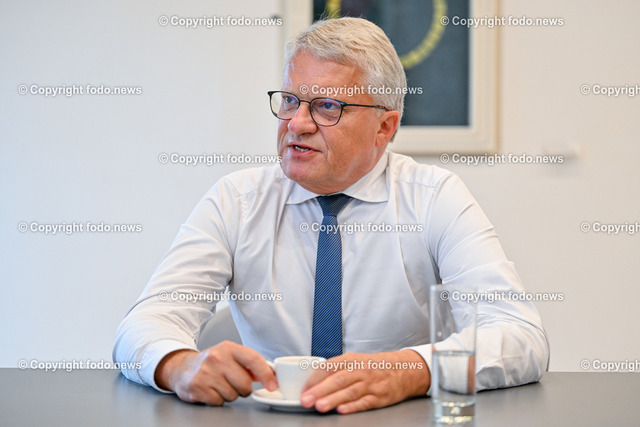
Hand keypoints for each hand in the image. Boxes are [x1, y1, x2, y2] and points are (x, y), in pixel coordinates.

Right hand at [154, 341, 276, 404]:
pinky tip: (211, 390)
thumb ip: (250, 363)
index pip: (253, 359)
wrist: (182, 368)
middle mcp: (217, 358)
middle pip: (245, 384)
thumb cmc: (211, 362)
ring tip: (220, 385)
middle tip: (234, 383)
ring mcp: (206, 373)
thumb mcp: (230, 355)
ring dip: (230, 394)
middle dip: (243, 388)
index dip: (266, 374)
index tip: (273, 385)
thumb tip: (271, 374)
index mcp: (228, 348)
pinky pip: (219, 402)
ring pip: (233, 395)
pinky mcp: (197, 388)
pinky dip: (218, 400)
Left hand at [300, 349, 429, 413]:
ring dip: (333, 399)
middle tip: (306, 400)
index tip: (303, 389)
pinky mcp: (380, 397)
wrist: (404, 370)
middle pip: (338, 380)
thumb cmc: (374, 366)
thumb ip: (336, 369)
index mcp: (351, 359)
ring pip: (349, 392)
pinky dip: (353, 406)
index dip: (315, 379)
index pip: (329, 367)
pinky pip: (364, 402)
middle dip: (320, 390)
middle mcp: (360, 370)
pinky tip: (342, 410)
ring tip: (320, 406)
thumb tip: (313, 381)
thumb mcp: (355, 360)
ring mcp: (370, 384)